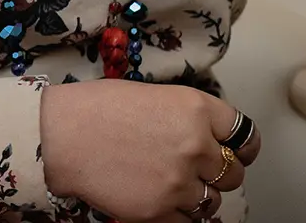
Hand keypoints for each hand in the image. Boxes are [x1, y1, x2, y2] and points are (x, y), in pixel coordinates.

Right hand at [39, 80, 260, 221]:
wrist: (60, 135)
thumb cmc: (96, 108)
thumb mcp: (153, 96)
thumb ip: (186, 117)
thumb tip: (205, 137)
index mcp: (196, 108)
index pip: (245, 136)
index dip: (241, 147)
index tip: (236, 152)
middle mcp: (196, 145)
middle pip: (233, 173)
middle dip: (217, 173)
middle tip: (193, 169)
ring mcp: (179, 182)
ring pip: (213, 202)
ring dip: (197, 196)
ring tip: (169, 184)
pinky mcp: (160, 211)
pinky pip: (188, 222)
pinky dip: (178, 215)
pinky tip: (159, 199)